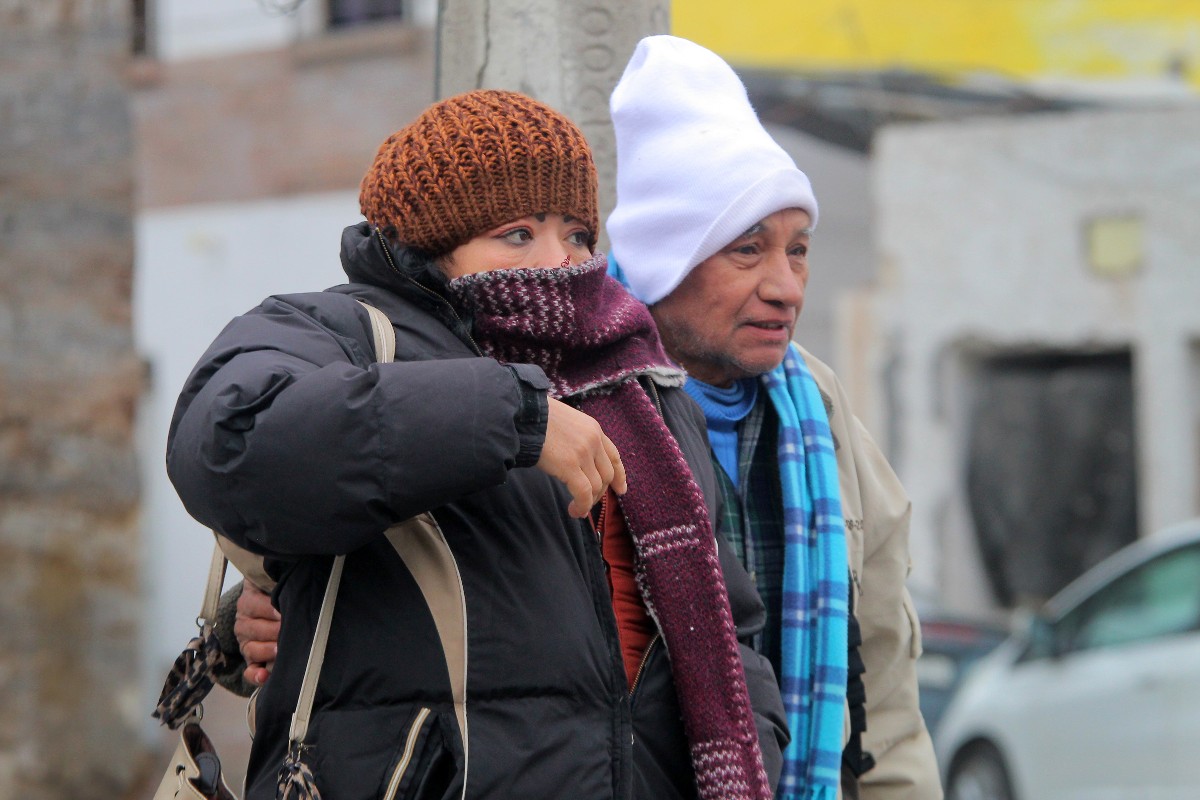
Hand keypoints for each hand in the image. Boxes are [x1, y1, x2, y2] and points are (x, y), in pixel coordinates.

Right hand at [235, 579, 279, 686]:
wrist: (271, 605)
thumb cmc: (276, 592)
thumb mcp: (273, 580)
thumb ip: (276, 575)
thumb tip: (287, 563)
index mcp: (248, 601)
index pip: (253, 604)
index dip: (269, 608)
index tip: (282, 611)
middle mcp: (244, 622)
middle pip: (253, 629)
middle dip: (272, 630)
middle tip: (287, 630)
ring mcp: (246, 643)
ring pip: (251, 649)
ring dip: (265, 650)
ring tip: (279, 649)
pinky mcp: (252, 660)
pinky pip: (249, 671)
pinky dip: (255, 676)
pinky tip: (263, 677)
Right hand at [537, 397, 626, 517]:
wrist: (523, 413)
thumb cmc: (537, 418)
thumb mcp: (566, 422)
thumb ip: (576, 438)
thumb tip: (575, 461)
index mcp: (593, 428)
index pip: (614, 456)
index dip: (619, 475)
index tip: (621, 489)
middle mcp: (593, 440)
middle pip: (607, 474)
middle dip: (600, 493)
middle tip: (588, 503)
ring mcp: (583, 453)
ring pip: (596, 486)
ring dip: (589, 502)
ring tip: (577, 510)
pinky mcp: (570, 465)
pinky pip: (584, 492)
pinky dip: (582, 505)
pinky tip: (574, 511)